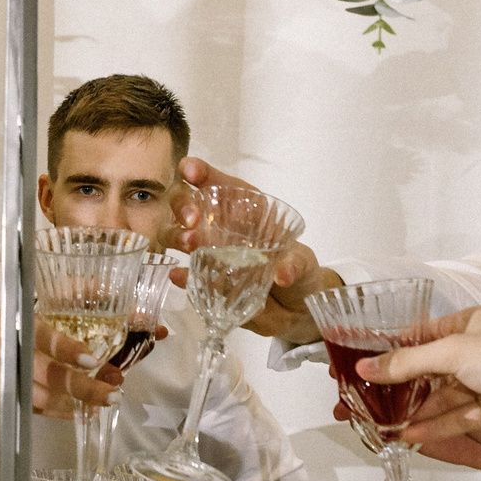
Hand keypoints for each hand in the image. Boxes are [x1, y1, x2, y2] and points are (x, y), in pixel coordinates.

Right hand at [0, 313, 123, 415]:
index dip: (69, 351)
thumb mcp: (20, 315)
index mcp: (15, 327)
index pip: (45, 339)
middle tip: (112, 392)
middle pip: (50, 376)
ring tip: (104, 402)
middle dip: (84, 388)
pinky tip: (80, 410)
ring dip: (77, 403)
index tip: (92, 360)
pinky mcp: (1, 397)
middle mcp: (9, 355)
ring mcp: (4, 380)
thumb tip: (89, 343)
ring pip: (46, 399)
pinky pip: (35, 408)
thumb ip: (50, 329)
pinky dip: (60, 411)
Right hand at [175, 157, 325, 342]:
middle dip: (183, 204)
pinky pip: (186, 275)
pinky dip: (180, 275)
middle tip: (192, 219)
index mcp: (244, 209)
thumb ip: (295, 263)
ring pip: (178, 234)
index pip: (218, 183)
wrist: (297, 308)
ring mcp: (210, 253)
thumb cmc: (298, 270)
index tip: (190, 171)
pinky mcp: (207, 282)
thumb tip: (283, 275)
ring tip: (190, 245)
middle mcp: (221, 226)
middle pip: (187, 202)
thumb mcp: (303, 262)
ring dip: (177, 235)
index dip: (201, 171)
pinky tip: (177, 276)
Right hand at [360, 308, 480, 477]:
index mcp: (472, 323)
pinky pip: (458, 417)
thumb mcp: (451, 352)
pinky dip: (436, 425)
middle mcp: (479, 350)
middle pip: (432, 370)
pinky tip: (412, 435)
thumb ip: (407, 363)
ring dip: (417, 411)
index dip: (396, 350)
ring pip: (443, 397)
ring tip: (386, 425)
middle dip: (403, 388)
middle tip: (371, 401)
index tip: (368, 365)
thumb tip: (367, 367)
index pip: (425, 335)